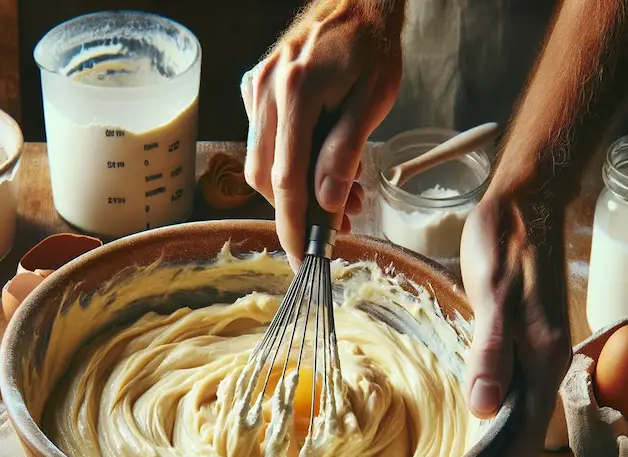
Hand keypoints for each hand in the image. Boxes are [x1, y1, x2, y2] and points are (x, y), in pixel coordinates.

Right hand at [241, 0, 403, 259]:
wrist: (356, 0)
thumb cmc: (371, 47)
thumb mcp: (371, 102)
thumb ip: (345, 153)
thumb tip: (327, 205)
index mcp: (296, 94)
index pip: (285, 181)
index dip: (293, 226)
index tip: (302, 260)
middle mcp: (266, 92)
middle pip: (266, 178)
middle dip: (299, 209)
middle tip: (341, 220)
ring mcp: (256, 88)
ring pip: (262, 162)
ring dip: (297, 187)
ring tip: (342, 192)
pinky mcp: (255, 87)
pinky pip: (264, 140)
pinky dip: (289, 161)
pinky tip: (321, 162)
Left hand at [452, 191, 571, 456]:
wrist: (528, 202)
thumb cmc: (506, 243)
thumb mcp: (492, 295)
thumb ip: (491, 353)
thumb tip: (486, 412)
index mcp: (543, 363)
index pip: (520, 444)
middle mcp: (547, 366)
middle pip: (522, 443)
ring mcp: (539, 356)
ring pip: (519, 424)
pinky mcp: (527, 343)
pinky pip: (514, 400)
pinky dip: (493, 427)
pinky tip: (472, 431)